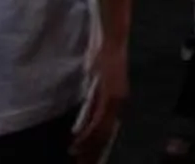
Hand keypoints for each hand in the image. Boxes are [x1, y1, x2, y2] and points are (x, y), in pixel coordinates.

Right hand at [71, 34, 128, 161]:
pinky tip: (77, 141)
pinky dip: (87, 133)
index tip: (86, 159)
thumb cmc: (105, 60)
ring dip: (87, 146)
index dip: (97, 148)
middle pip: (106, 137)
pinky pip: (97, 121)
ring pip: (101, 133)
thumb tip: (85, 121)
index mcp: (118, 103)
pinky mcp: (109, 96)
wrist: (113, 42)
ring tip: (75, 156)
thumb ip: (94, 103)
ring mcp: (116, 101)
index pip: (108, 132)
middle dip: (92, 152)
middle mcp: (120, 105)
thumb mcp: (98, 85)